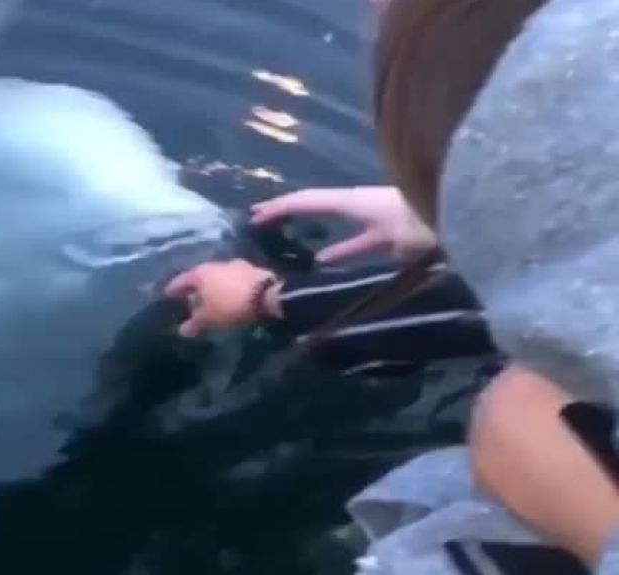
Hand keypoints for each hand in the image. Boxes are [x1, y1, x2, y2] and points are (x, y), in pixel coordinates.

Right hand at [165, 259, 279, 337]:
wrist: (266, 295)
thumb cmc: (230, 305)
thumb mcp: (209, 318)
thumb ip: (194, 323)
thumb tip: (182, 330)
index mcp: (200, 273)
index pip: (181, 280)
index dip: (173, 289)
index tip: (168, 294)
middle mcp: (215, 264)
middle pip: (200, 276)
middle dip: (195, 288)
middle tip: (190, 299)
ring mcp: (235, 264)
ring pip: (218, 276)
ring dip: (213, 286)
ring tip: (212, 298)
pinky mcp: (251, 269)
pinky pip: (233, 279)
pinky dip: (228, 286)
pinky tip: (230, 295)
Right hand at [250, 186, 435, 262]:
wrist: (466, 215)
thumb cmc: (421, 219)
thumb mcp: (383, 228)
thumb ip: (350, 240)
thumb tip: (319, 250)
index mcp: (353, 200)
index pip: (307, 200)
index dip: (280, 207)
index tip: (254, 216)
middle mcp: (360, 205)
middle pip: (317, 205)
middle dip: (290, 211)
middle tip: (262, 219)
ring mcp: (377, 219)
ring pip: (336, 223)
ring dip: (315, 229)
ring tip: (290, 240)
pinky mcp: (393, 235)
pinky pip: (358, 242)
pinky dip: (342, 250)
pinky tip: (328, 262)